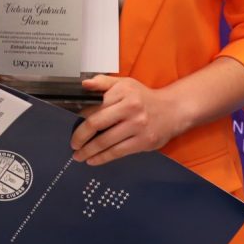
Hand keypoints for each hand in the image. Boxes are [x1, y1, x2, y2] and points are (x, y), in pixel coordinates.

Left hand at [69, 75, 185, 165]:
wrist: (173, 110)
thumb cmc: (143, 97)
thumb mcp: (125, 84)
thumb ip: (103, 82)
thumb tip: (83, 84)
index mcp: (123, 92)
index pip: (95, 105)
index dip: (80, 117)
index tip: (70, 125)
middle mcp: (131, 108)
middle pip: (97, 123)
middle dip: (80, 137)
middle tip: (73, 144)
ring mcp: (138, 126)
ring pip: (106, 141)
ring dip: (89, 151)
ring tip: (79, 155)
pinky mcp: (143, 142)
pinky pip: (117, 152)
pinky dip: (102, 158)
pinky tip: (93, 160)